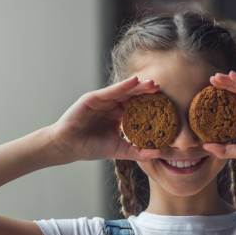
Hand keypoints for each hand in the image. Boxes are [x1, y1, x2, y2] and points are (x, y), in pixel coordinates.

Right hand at [48, 76, 162, 162]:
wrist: (68, 147)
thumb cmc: (90, 147)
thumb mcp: (119, 150)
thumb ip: (138, 151)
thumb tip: (159, 153)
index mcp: (118, 116)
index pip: (138, 107)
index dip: (151, 104)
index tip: (167, 104)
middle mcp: (111, 105)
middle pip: (132, 96)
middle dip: (147, 92)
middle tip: (162, 88)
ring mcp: (102, 100)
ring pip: (123, 91)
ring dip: (138, 86)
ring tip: (152, 84)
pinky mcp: (93, 98)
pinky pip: (110, 91)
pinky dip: (122, 86)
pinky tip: (134, 81)